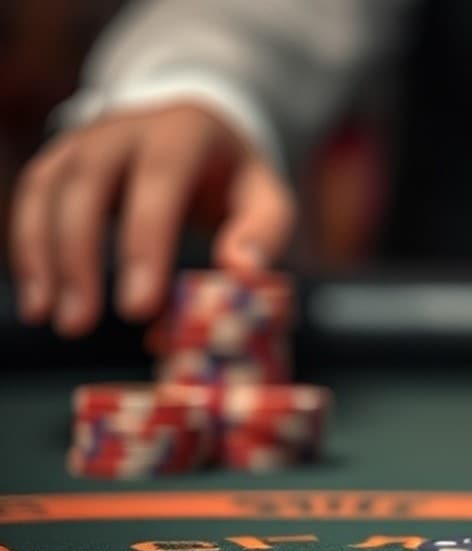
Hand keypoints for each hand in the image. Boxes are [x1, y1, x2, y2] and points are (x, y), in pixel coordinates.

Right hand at [9, 103, 294, 335]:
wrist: (200, 129)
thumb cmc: (235, 178)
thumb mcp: (266, 198)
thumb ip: (262, 233)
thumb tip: (241, 272)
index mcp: (185, 133)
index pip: (160, 181)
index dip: (145, 244)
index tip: (138, 307)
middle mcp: (126, 128)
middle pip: (89, 183)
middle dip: (80, 256)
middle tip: (80, 325)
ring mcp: (86, 140)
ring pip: (49, 191)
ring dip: (44, 257)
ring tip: (49, 319)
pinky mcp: (62, 159)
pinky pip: (33, 198)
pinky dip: (29, 248)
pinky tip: (39, 300)